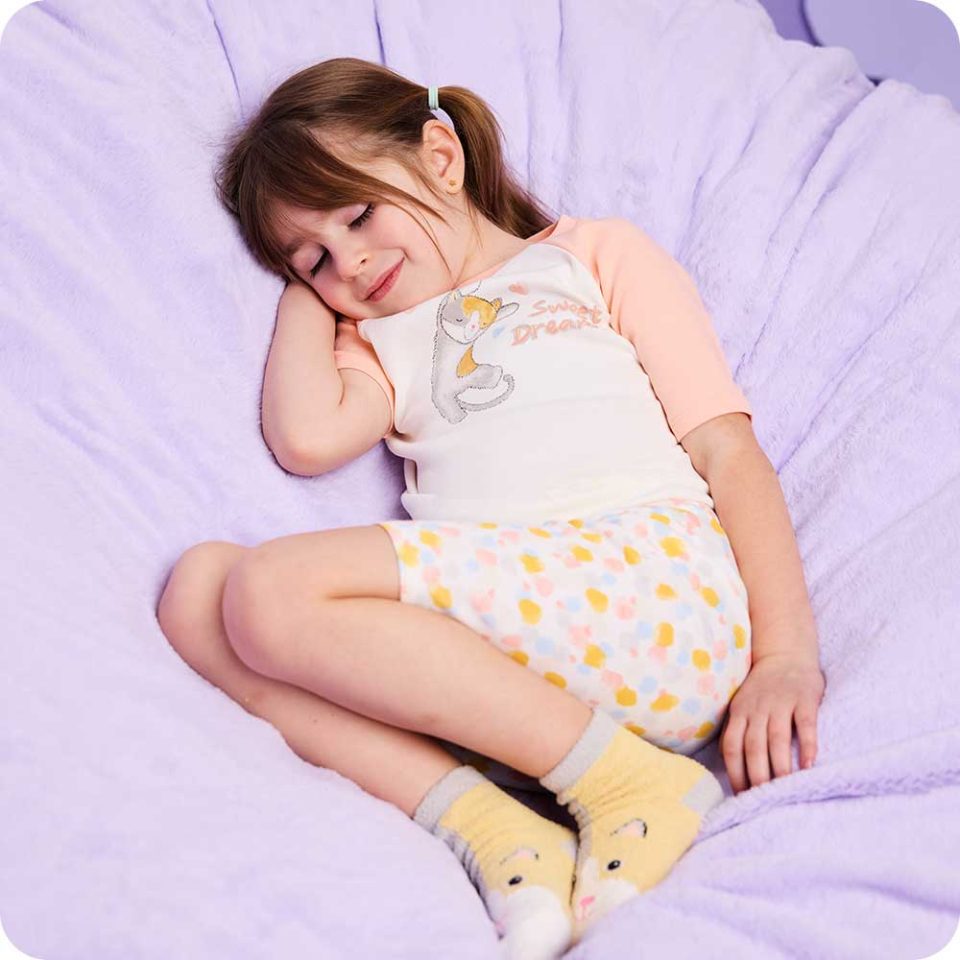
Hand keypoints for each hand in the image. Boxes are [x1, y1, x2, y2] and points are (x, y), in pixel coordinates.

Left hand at [719, 652, 825, 794]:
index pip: (732, 746)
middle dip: (756, 775)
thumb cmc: (762, 689)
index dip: (735, 771)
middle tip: (762, 798)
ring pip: (777, 738)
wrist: (785, 655)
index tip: (741, 794)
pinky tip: (809, 765)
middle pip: (753, 746)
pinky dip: (807, 745)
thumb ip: (734, 730)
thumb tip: (727, 763)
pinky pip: (805, 724)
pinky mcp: (805, 700)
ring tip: (784, 789)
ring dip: (780, 765)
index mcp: (740, 712)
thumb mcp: (741, 705)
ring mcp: (781, 703)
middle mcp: (758, 708)